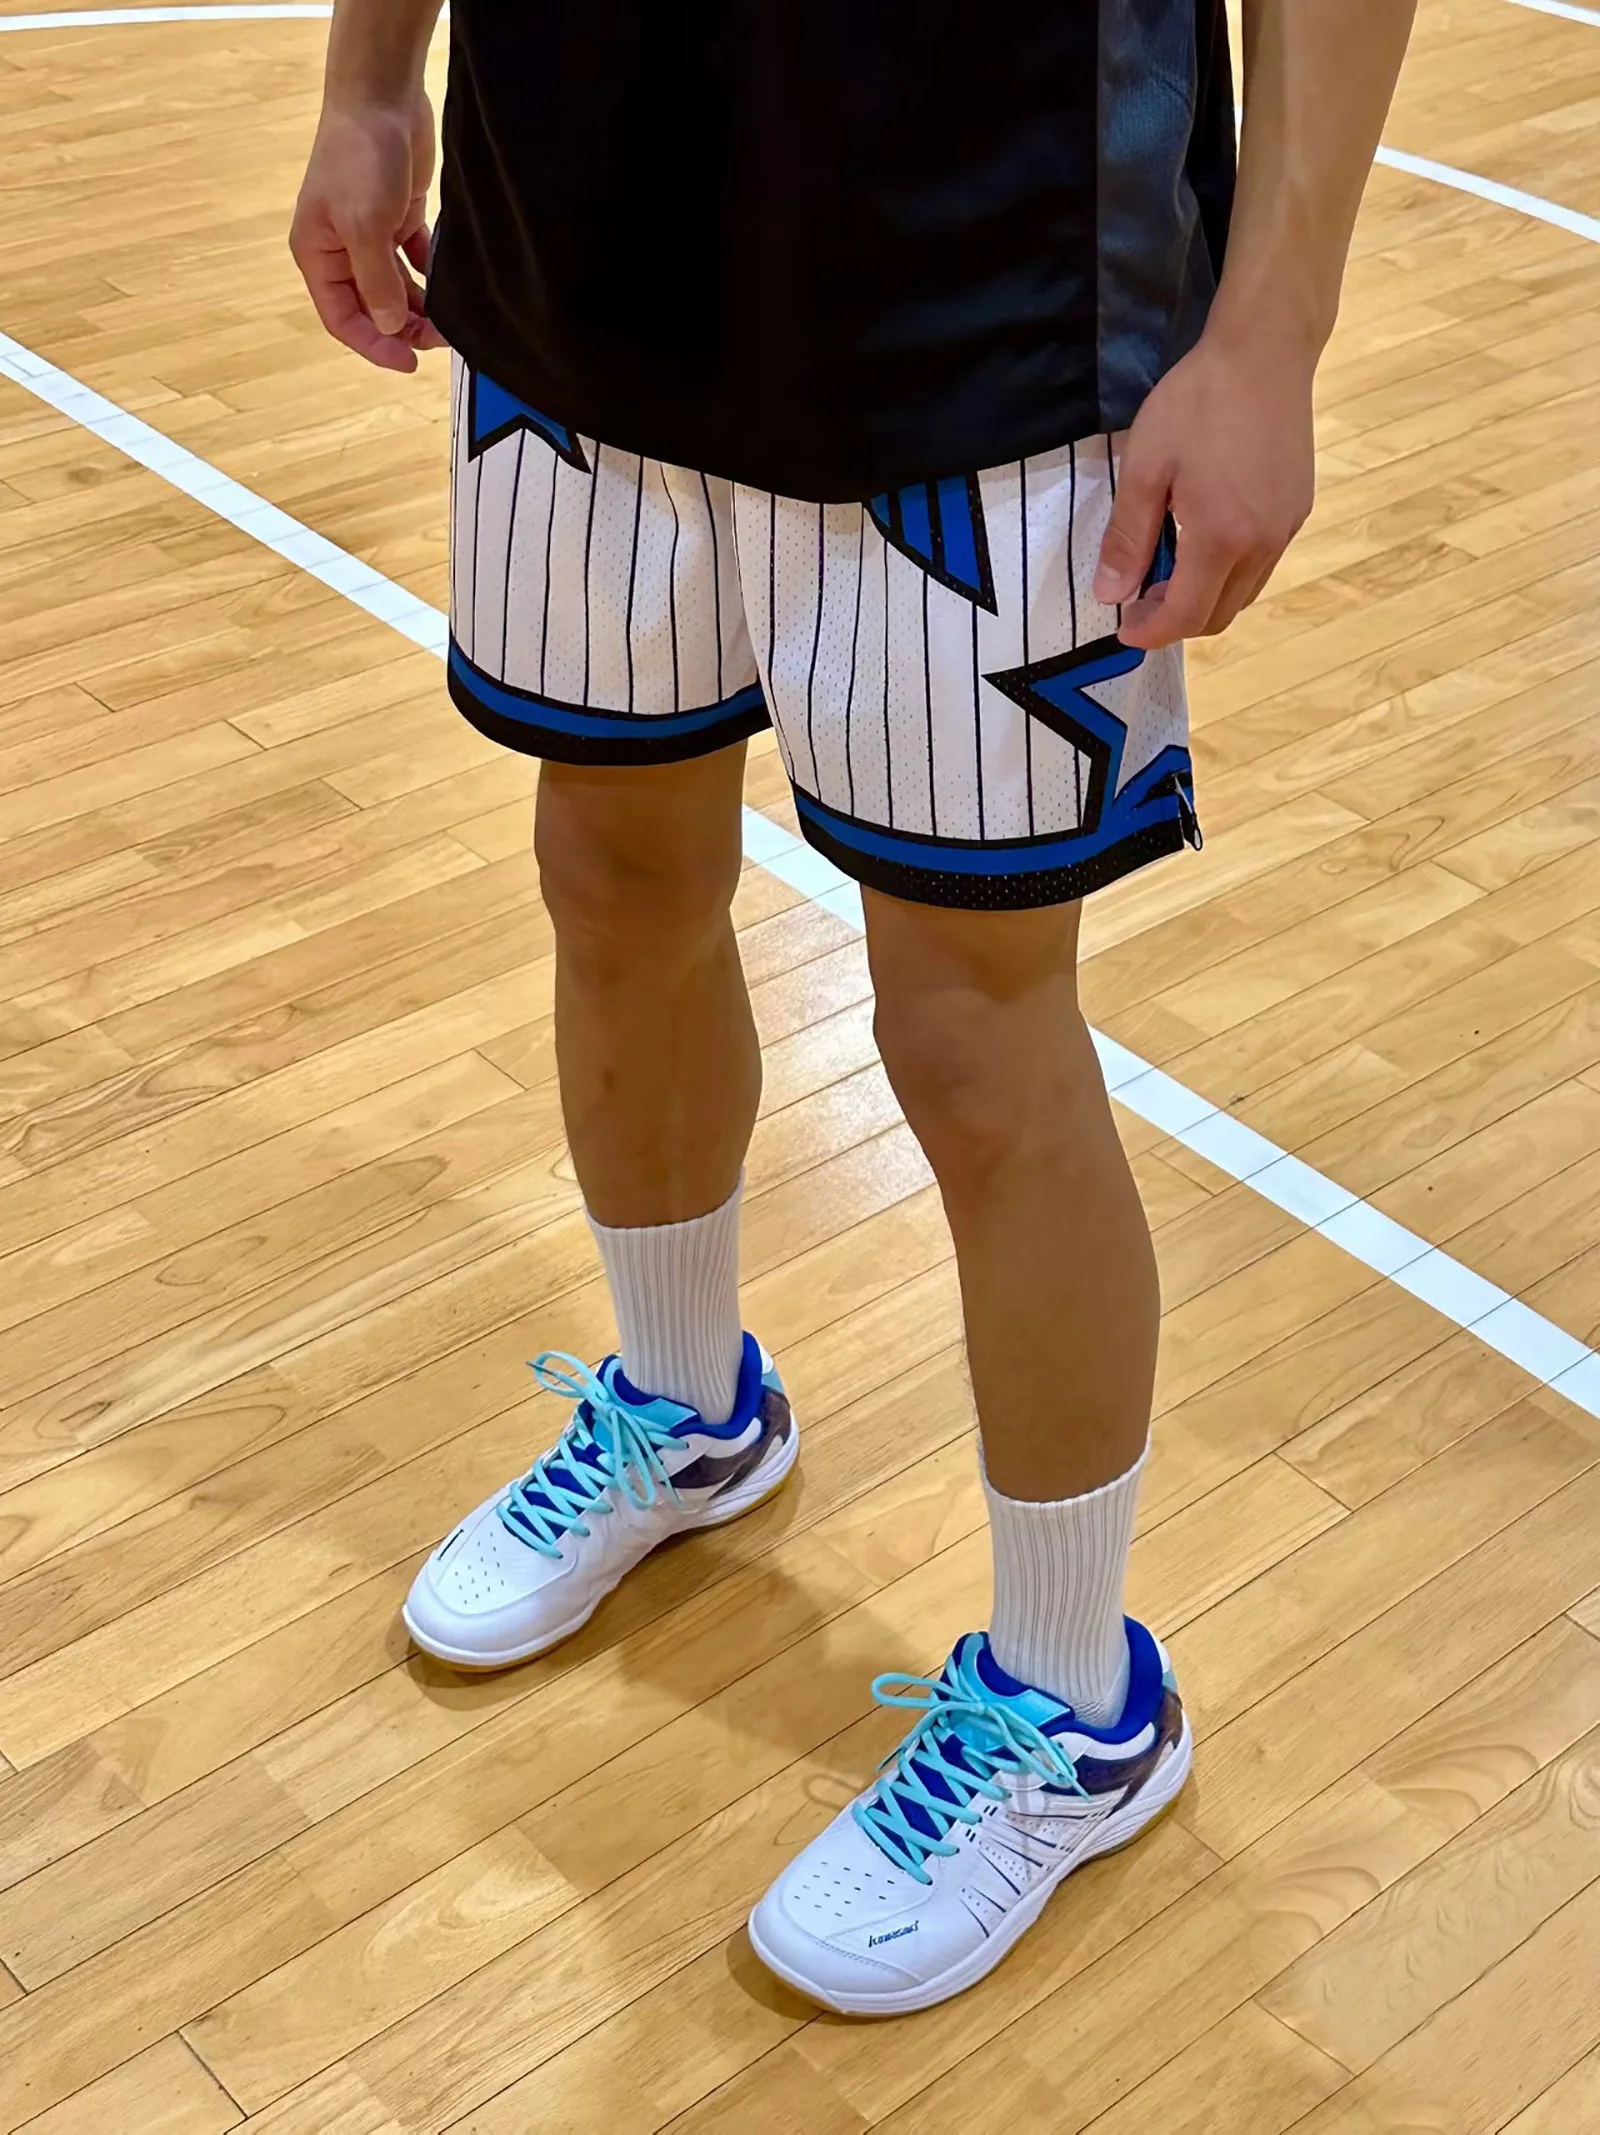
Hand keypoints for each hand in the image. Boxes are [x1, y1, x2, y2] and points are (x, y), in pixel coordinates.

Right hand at [290, 96, 447, 371]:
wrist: (382, 96)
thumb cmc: (359, 155)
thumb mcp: (364, 225)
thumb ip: (376, 281)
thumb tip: (391, 325)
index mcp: (318, 255)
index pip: (342, 319)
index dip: (373, 346)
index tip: (408, 362)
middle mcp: (340, 250)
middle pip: (371, 309)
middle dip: (402, 329)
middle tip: (437, 340)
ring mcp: (369, 235)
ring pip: (395, 290)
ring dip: (419, 309)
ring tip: (447, 321)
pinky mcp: (397, 218)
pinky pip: (412, 262)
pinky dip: (428, 277)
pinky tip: (446, 287)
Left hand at [1093, 332, 1316, 648]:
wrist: (1266, 351)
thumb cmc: (1198, 402)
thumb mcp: (1145, 468)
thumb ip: (1127, 537)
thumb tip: (1109, 593)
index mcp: (1221, 537)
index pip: (1185, 615)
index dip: (1150, 632)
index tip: (1124, 628)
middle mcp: (1262, 544)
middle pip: (1219, 616)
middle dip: (1176, 622)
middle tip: (1139, 600)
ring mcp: (1286, 528)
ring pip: (1244, 594)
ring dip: (1205, 600)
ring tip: (1168, 573)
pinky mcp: (1299, 510)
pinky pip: (1262, 566)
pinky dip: (1230, 575)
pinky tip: (1205, 544)